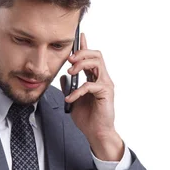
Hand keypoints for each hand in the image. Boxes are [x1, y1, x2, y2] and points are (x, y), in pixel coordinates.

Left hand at [60, 32, 117, 146]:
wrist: (96, 133)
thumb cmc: (88, 118)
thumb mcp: (73, 100)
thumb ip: (69, 87)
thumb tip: (63, 77)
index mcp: (95, 78)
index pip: (90, 58)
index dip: (84, 46)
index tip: (78, 36)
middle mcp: (102, 78)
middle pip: (96, 55)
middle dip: (81, 53)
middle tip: (69, 60)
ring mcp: (105, 85)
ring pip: (97, 63)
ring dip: (81, 64)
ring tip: (70, 72)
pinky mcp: (105, 93)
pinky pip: (90, 85)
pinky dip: (77, 90)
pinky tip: (69, 98)